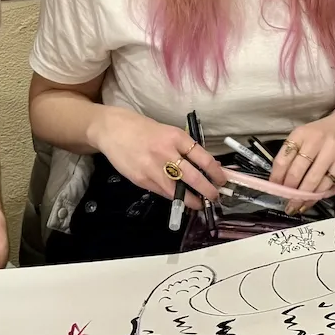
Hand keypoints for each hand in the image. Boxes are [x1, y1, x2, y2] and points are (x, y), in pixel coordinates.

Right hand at [90, 106, 226, 204]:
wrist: (113, 130)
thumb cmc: (143, 129)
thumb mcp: (168, 132)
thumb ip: (184, 149)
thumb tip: (204, 167)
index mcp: (176, 138)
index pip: (203, 158)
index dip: (216, 172)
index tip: (222, 179)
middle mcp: (166, 153)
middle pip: (194, 177)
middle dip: (208, 190)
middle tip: (215, 196)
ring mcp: (153, 169)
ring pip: (178, 191)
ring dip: (192, 201)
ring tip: (200, 204)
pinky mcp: (142, 180)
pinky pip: (162, 192)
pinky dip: (173, 197)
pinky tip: (180, 199)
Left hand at [269, 104, 334, 207]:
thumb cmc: (325, 132)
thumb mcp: (306, 135)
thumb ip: (293, 154)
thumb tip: (280, 180)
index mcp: (300, 134)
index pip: (282, 159)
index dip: (276, 178)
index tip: (274, 189)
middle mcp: (314, 141)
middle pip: (296, 173)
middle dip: (289, 192)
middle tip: (286, 203)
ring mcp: (330, 151)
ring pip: (312, 181)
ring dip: (302, 198)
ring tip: (296, 206)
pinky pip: (327, 183)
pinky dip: (318, 195)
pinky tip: (312, 200)